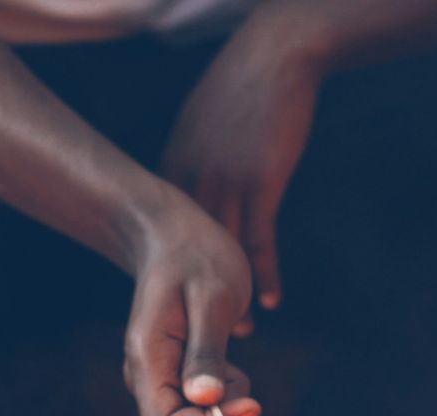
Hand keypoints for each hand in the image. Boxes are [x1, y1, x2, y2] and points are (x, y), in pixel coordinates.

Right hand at [122, 190, 259, 415]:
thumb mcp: (212, 298)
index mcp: (147, 361)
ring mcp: (159, 379)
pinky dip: (224, 390)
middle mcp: (146, 378)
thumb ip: (207, 352)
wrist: (174, 236)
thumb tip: (204, 399)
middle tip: (240, 371)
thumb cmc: (196, 258)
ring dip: (226, 401)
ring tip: (230, 349)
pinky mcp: (175, 378)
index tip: (253, 404)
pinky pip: (203, 405)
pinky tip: (223, 349)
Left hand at [160, 17, 321, 310]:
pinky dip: (265, 274)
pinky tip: (272, 300)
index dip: (172, 273)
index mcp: (173, 168)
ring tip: (244, 331)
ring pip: (224, 256)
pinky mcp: (260, 181)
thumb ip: (191, 161)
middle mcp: (192, 180)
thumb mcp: (199, 126)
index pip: (163, 234)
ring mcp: (224, 181)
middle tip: (202, 335)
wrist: (272, 58)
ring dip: (234, 298)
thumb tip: (188, 193)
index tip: (176, 305)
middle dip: (196, 298)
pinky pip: (260, 240)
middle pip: (188, 255)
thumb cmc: (239, 90)